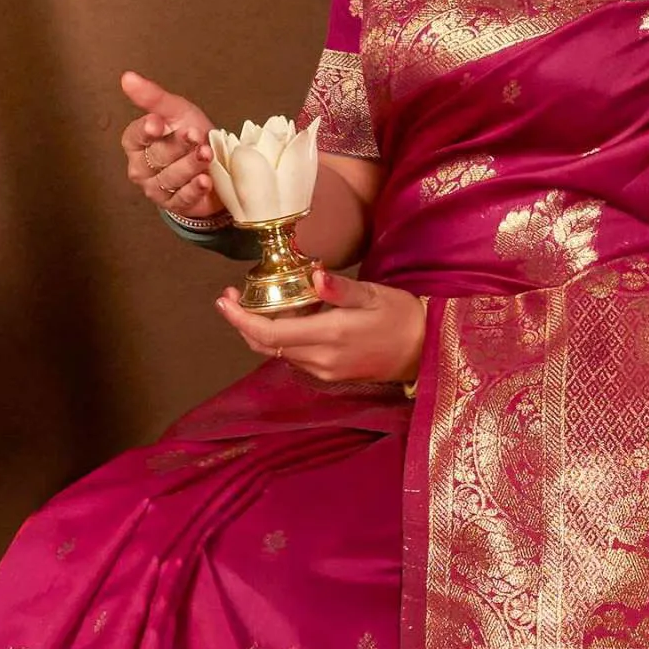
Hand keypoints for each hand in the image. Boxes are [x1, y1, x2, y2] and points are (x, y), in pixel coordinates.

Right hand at [120, 70, 226, 217]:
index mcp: (136, 142)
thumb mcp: (176, 111)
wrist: (216, 164)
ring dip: (190, 164)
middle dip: (178, 145)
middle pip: (157, 156)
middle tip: (196, 135)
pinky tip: (205, 180)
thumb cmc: (191, 135)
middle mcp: (142, 167)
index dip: (147, 130)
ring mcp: (156, 189)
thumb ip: (153, 97)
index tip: (158, 122)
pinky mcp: (174, 205)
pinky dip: (194, 188)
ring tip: (207, 154)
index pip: (135, 136)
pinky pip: (182, 198)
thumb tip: (127, 77)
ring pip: (171, 177)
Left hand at [215, 271, 427, 386]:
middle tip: (233, 296)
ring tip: (263, 299)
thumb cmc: (401, 316)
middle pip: (266, 345)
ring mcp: (324, 370)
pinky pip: (294, 355)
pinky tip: (292, 316)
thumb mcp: (373, 294)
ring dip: (263, 329)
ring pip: (278, 351)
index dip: (241, 320)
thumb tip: (314, 274)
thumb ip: (340, 288)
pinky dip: (284, 336)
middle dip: (243, 322)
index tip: (224, 301)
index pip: (271, 334)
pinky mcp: (329, 374)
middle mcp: (321, 358)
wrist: (424, 350)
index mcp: (330, 334)